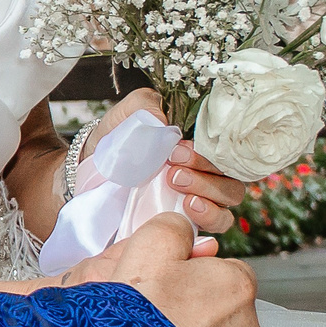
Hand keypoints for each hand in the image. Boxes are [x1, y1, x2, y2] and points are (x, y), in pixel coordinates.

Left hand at [79, 89, 251, 233]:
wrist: (95, 166)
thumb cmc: (121, 136)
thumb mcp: (130, 112)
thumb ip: (145, 105)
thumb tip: (164, 121)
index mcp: (200, 140)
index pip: (225, 144)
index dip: (208, 149)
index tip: (176, 148)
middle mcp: (208, 167)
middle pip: (230, 172)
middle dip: (204, 171)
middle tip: (172, 170)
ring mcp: (203, 194)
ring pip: (229, 196)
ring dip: (207, 192)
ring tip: (176, 185)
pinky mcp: (193, 218)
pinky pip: (219, 221)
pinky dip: (210, 216)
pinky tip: (190, 207)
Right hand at [108, 214, 258, 326]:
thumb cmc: (137, 307)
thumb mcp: (150, 244)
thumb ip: (174, 226)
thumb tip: (184, 226)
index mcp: (237, 285)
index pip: (226, 269)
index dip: (194, 272)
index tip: (168, 280)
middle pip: (223, 308)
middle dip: (197, 307)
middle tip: (157, 310)